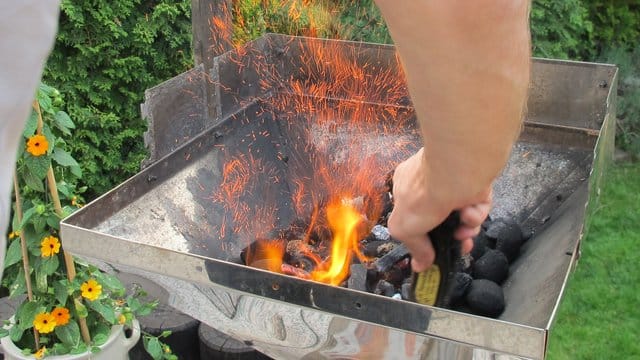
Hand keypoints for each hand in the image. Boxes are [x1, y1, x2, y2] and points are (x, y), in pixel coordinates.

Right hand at [388, 148, 491, 271]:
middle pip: (443, 219)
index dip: (424, 235)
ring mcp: (455, 182)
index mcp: (406, 188)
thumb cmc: (422, 196)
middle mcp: (431, 183)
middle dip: (451, 237)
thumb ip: (414, 248)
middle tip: (459, 248)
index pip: (415, 215)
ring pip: (463, 216)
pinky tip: (469, 213)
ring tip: (465, 232)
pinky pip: (477, 207)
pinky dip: (475, 215)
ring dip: (465, 229)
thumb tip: (420, 266)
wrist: (454, 172)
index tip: (433, 252)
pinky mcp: (477, 184)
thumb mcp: (404, 229)